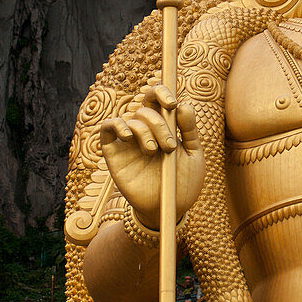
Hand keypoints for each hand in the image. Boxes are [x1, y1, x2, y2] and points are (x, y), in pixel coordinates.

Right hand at [99, 84, 204, 227]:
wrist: (169, 208)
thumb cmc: (183, 182)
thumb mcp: (193, 155)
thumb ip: (189, 130)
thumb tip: (184, 104)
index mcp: (166, 127)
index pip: (158, 99)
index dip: (162, 92)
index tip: (172, 103)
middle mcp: (146, 130)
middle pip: (146, 108)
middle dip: (159, 123)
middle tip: (169, 146)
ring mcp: (129, 141)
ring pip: (132, 119)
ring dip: (145, 131)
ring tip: (154, 152)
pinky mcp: (114, 153)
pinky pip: (108, 128)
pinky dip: (117, 125)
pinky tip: (129, 136)